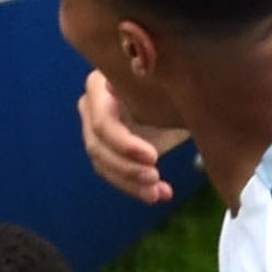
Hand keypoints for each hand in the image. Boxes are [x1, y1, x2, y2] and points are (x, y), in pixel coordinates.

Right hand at [78, 70, 187, 203]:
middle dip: (127, 168)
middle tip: (155, 177)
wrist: (179, 95)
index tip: (154, 158)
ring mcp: (95, 128)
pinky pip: (113, 173)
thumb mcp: (170, 85)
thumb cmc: (174, 85)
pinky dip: (136, 187)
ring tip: (159, 193)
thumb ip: (160, 86)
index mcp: (102, 85)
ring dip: (131, 182)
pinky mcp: (107, 148)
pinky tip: (162, 194)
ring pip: (103, 163)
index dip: (124, 144)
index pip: (103, 122)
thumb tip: (147, 77)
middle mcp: (92, 105)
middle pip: (98, 146)